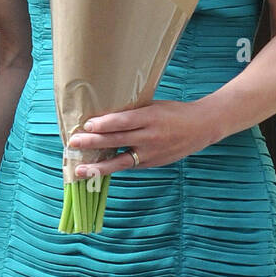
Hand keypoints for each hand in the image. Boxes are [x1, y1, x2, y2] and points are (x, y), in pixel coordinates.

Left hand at [68, 99, 213, 176]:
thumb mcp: (154, 106)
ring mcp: (151, 153)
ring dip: (98, 166)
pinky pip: (129, 166)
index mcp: (150, 117)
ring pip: (121, 161)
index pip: (123, 122)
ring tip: (80, 170)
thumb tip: (105, 116)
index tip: (87, 125)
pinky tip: (97, 170)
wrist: (201, 127)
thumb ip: (133, 113)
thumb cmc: (173, 112)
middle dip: (93, 143)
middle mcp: (150, 136)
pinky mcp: (153, 164)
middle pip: (117, 140)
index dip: (104, 124)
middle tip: (73, 143)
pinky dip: (112, 168)